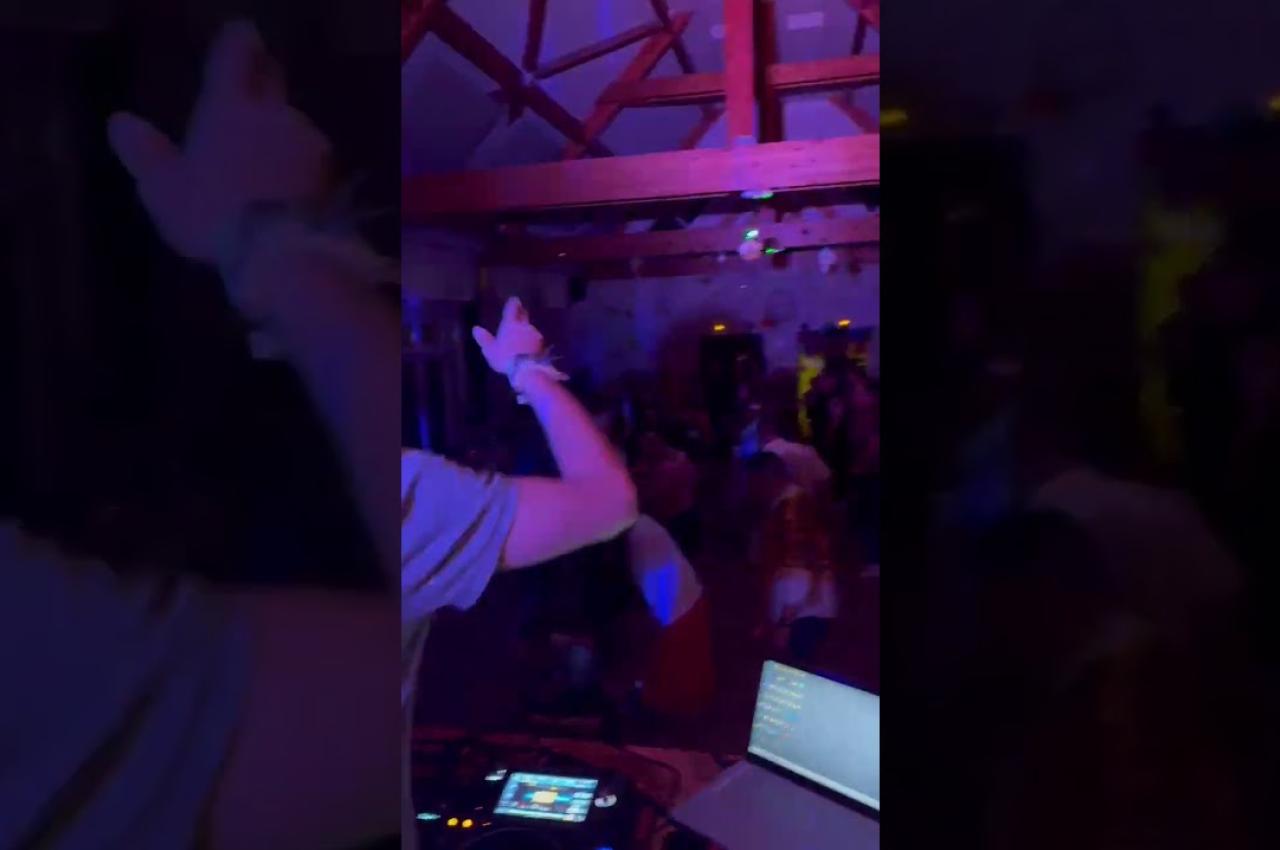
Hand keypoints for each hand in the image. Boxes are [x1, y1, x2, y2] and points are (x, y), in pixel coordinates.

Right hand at [107, 21, 332, 263]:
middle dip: (264, 80)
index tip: (241, 34)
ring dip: (283, 133)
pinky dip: (300, 165)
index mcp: (230, 106)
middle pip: (272, 85)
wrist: (284, 251)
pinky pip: (313, 160)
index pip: (236, 56)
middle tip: (258, 82)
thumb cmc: (213, 213)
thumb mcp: (165, 189)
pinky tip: (290, 186)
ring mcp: (310, 142)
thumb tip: (121, 123)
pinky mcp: (333, 174)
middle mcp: (276, 113)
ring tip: (268, 158)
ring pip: (294, 126)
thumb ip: (146, 154)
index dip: (238, 43)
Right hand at [471, 297, 548, 375]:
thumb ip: (484, 339)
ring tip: (523, 335)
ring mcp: (535, 334)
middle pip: (524, 316)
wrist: (527, 368)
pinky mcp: (542, 345)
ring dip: (527, 329)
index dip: (513, 304)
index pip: (513, 308)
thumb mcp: (490, 350)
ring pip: (530, 328)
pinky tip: (529, 347)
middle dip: (522, 313)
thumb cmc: (505, 357)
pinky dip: (532, 340)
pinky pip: (536, 339)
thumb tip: (476, 329)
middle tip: (521, 310)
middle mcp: (524, 325)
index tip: (514, 299)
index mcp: (511, 324)